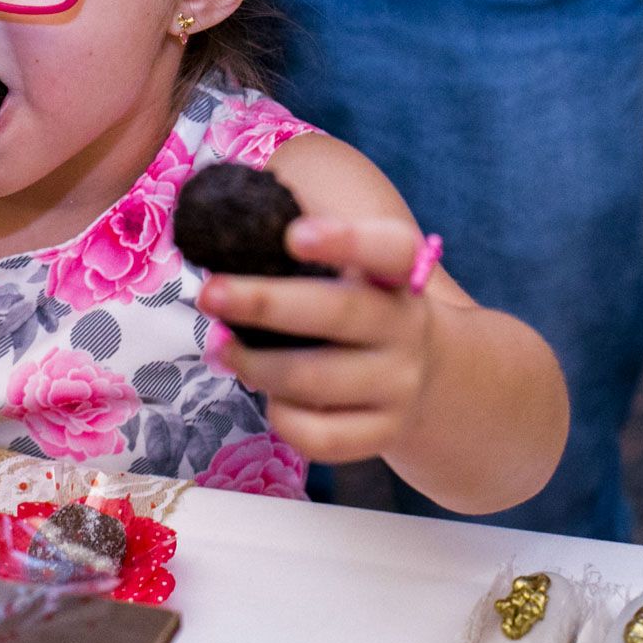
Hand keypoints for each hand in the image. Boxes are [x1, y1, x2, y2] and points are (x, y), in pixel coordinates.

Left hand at [195, 215, 439, 463]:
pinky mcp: (382, 433)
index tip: (294, 236)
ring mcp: (398, 385)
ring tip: (220, 350)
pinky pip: (322, 436)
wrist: (433, 380)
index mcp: (395, 277)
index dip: (346, 240)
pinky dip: (284, 419)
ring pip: (317, 379)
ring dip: (257, 365)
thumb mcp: (355, 272)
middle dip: (264, 303)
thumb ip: (303, 239)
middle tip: (209, 294)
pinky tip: (271, 401)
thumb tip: (225, 206)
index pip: (389, 249)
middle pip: (338, 313)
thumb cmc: (362, 311)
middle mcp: (404, 328)